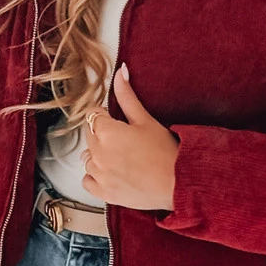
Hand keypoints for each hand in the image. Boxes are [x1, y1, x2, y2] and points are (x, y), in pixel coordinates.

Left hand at [80, 64, 179, 210]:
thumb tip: (120, 72)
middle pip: (90, 135)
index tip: (119, 122)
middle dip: (103, 134)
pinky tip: (113, 173)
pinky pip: (87, 181)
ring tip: (122, 157)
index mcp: (106, 132)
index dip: (106, 116)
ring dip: (99, 155)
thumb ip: (127, 96)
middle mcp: (98, 153)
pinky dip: (96, 176)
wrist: (178, 184)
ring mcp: (99, 175)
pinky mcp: (104, 193)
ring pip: (88, 158)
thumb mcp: (146, 119)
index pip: (93, 115)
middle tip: (126, 140)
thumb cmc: (166, 152)